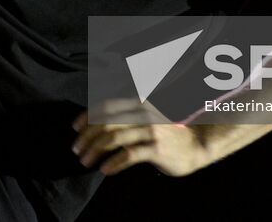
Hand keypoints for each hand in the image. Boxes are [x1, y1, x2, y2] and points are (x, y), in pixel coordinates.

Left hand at [71, 99, 209, 177]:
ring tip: (85, 161)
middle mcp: (143, 113)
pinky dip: (114, 163)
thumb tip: (98, 124)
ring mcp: (150, 130)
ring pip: (114, 138)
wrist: (196, 144)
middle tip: (76, 150)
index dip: (87, 117)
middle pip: (106, 122)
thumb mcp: (148, 116)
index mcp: (139, 102)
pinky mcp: (156, 148)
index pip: (106, 106)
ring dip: (95, 150)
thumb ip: (128, 115)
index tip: (75, 129)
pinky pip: (129, 155)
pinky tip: (105, 169)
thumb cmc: (168, 132)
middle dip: (87, 137)